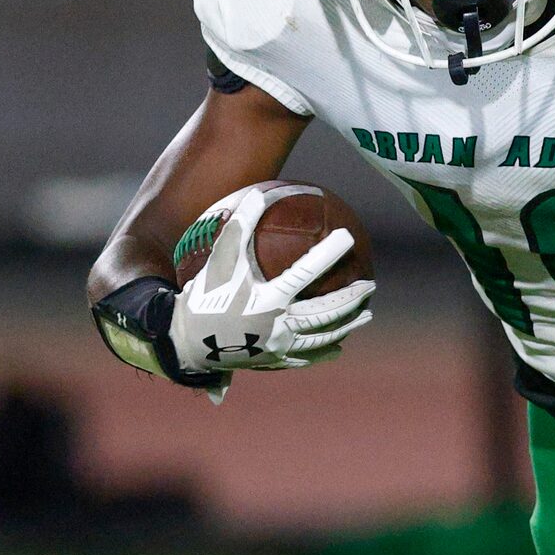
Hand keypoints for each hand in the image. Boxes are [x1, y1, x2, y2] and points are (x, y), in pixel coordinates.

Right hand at [167, 187, 374, 389]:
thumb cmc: (202, 298)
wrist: (185, 344)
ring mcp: (280, 345)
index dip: (328, 252)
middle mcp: (280, 324)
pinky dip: (325, 351)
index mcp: (269, 298)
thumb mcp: (218, 262)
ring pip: (323, 335)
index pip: (306, 271)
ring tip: (366, 316)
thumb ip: (238, 228)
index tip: (348, 237)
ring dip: (347, 324)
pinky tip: (337, 348)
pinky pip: (306, 356)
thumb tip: (257, 194)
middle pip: (326, 310)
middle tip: (370, 284)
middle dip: (351, 297)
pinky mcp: (275, 360)